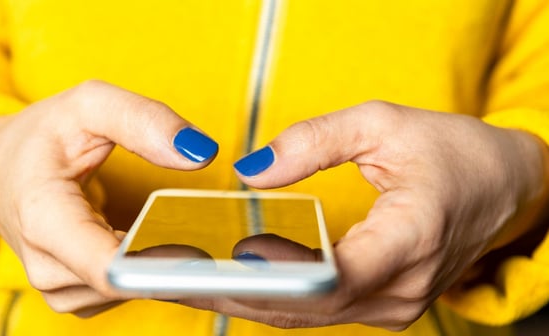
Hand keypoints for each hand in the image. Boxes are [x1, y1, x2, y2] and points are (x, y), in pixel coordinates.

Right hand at [0, 80, 217, 316]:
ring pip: (134, 291)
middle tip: (211, 231)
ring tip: (178, 228)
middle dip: (176, 260)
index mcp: (45, 218)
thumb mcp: (88, 106)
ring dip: (164, 266)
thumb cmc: (41, 136)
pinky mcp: (76, 295)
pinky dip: (148, 271)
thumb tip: (200, 152)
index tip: (207, 252)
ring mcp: (60, 288)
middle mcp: (48, 266)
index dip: (162, 266)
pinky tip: (155, 241)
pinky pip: (127, 292)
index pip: (108, 268)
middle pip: (131, 283)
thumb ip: (144, 120)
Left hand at [180, 100, 548, 329]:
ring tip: (183, 281)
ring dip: (243, 301)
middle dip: (232, 294)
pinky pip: (316, 311)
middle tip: (166, 276)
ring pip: (305, 317)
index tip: (212, 267)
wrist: (502, 187)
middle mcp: (401, 288)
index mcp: (411, 238)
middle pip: (305, 307)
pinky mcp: (380, 304)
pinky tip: (229, 283)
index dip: (271, 276)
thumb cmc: (451, 151)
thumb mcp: (384, 123)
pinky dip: (271, 299)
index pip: (333, 275)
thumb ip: (314, 141)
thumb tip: (250, 171)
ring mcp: (392, 305)